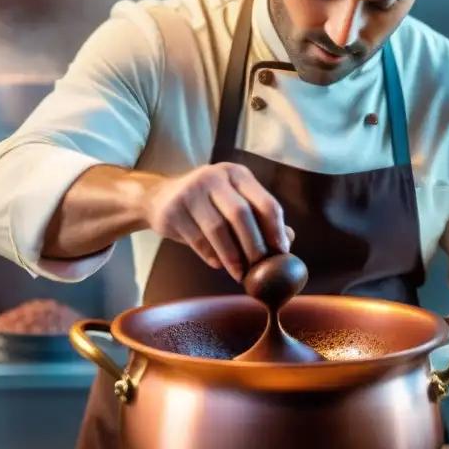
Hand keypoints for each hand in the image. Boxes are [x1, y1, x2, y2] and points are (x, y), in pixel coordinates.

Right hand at [143, 163, 293, 280]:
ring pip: (218, 229)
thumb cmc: (207, 204)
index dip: (276, 230)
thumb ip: (261, 218)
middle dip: (254, 245)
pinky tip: (218, 264)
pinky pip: (197, 240)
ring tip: (239, 273)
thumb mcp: (234, 202)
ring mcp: (190, 191)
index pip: (265, 202)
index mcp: (237, 174)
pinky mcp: (172, 210)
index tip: (281, 253)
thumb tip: (288, 239)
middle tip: (260, 267)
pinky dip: (211, 255)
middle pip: (241, 214)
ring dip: (232, 256)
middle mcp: (214, 177)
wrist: (159, 198)